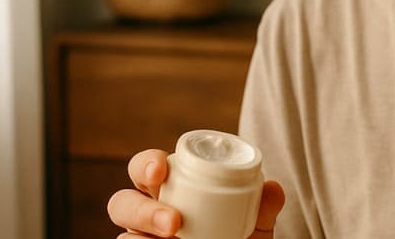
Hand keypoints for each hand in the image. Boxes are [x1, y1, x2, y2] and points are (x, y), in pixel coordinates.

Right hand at [108, 148, 286, 237]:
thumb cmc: (241, 235)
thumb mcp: (256, 221)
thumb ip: (263, 205)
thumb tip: (272, 189)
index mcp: (170, 188)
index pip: (146, 168)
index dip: (146, 163)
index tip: (161, 169)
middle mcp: (148, 214)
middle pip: (122, 203)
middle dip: (140, 210)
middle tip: (174, 223)